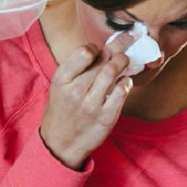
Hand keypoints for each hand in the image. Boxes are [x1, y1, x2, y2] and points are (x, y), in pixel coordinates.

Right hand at [39, 31, 136, 169]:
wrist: (60, 143)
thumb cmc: (62, 109)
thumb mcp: (60, 86)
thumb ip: (78, 68)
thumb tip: (105, 47)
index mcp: (62, 80)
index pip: (84, 52)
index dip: (95, 48)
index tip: (99, 50)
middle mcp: (75, 91)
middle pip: (104, 61)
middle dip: (119, 48)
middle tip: (126, 43)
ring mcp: (91, 105)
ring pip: (113, 72)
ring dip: (123, 62)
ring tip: (125, 61)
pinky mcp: (106, 117)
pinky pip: (122, 92)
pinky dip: (126, 82)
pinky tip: (124, 82)